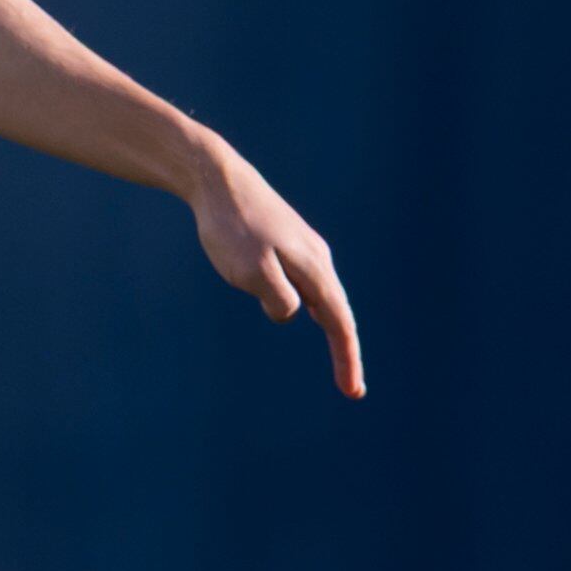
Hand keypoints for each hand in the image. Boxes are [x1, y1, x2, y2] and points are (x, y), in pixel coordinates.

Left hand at [185, 133, 365, 400]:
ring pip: (322, 295)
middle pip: (337, 312)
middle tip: (350, 388)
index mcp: (314, 268)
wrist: (216, 178)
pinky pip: (304, 281)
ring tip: (340, 354)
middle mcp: (316, 257)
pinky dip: (312, 304)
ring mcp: (302, 246)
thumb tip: (291, 314)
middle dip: (345, 349)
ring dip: (331, 326)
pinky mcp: (284, 239)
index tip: (353, 392)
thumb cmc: (231, 226)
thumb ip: (278, 299)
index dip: (347, 359)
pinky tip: (306, 307)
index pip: (339, 324)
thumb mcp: (251, 271)